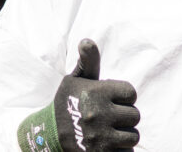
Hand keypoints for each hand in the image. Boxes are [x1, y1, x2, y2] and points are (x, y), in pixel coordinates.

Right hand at [18, 39, 139, 151]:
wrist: (46, 135)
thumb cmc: (66, 103)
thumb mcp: (75, 80)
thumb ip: (88, 61)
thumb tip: (86, 41)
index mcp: (96, 92)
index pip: (131, 93)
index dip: (123, 97)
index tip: (112, 100)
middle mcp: (98, 114)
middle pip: (135, 115)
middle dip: (124, 116)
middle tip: (110, 117)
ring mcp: (100, 137)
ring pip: (132, 136)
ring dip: (124, 135)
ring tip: (110, 131)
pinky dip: (120, 150)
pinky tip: (108, 144)